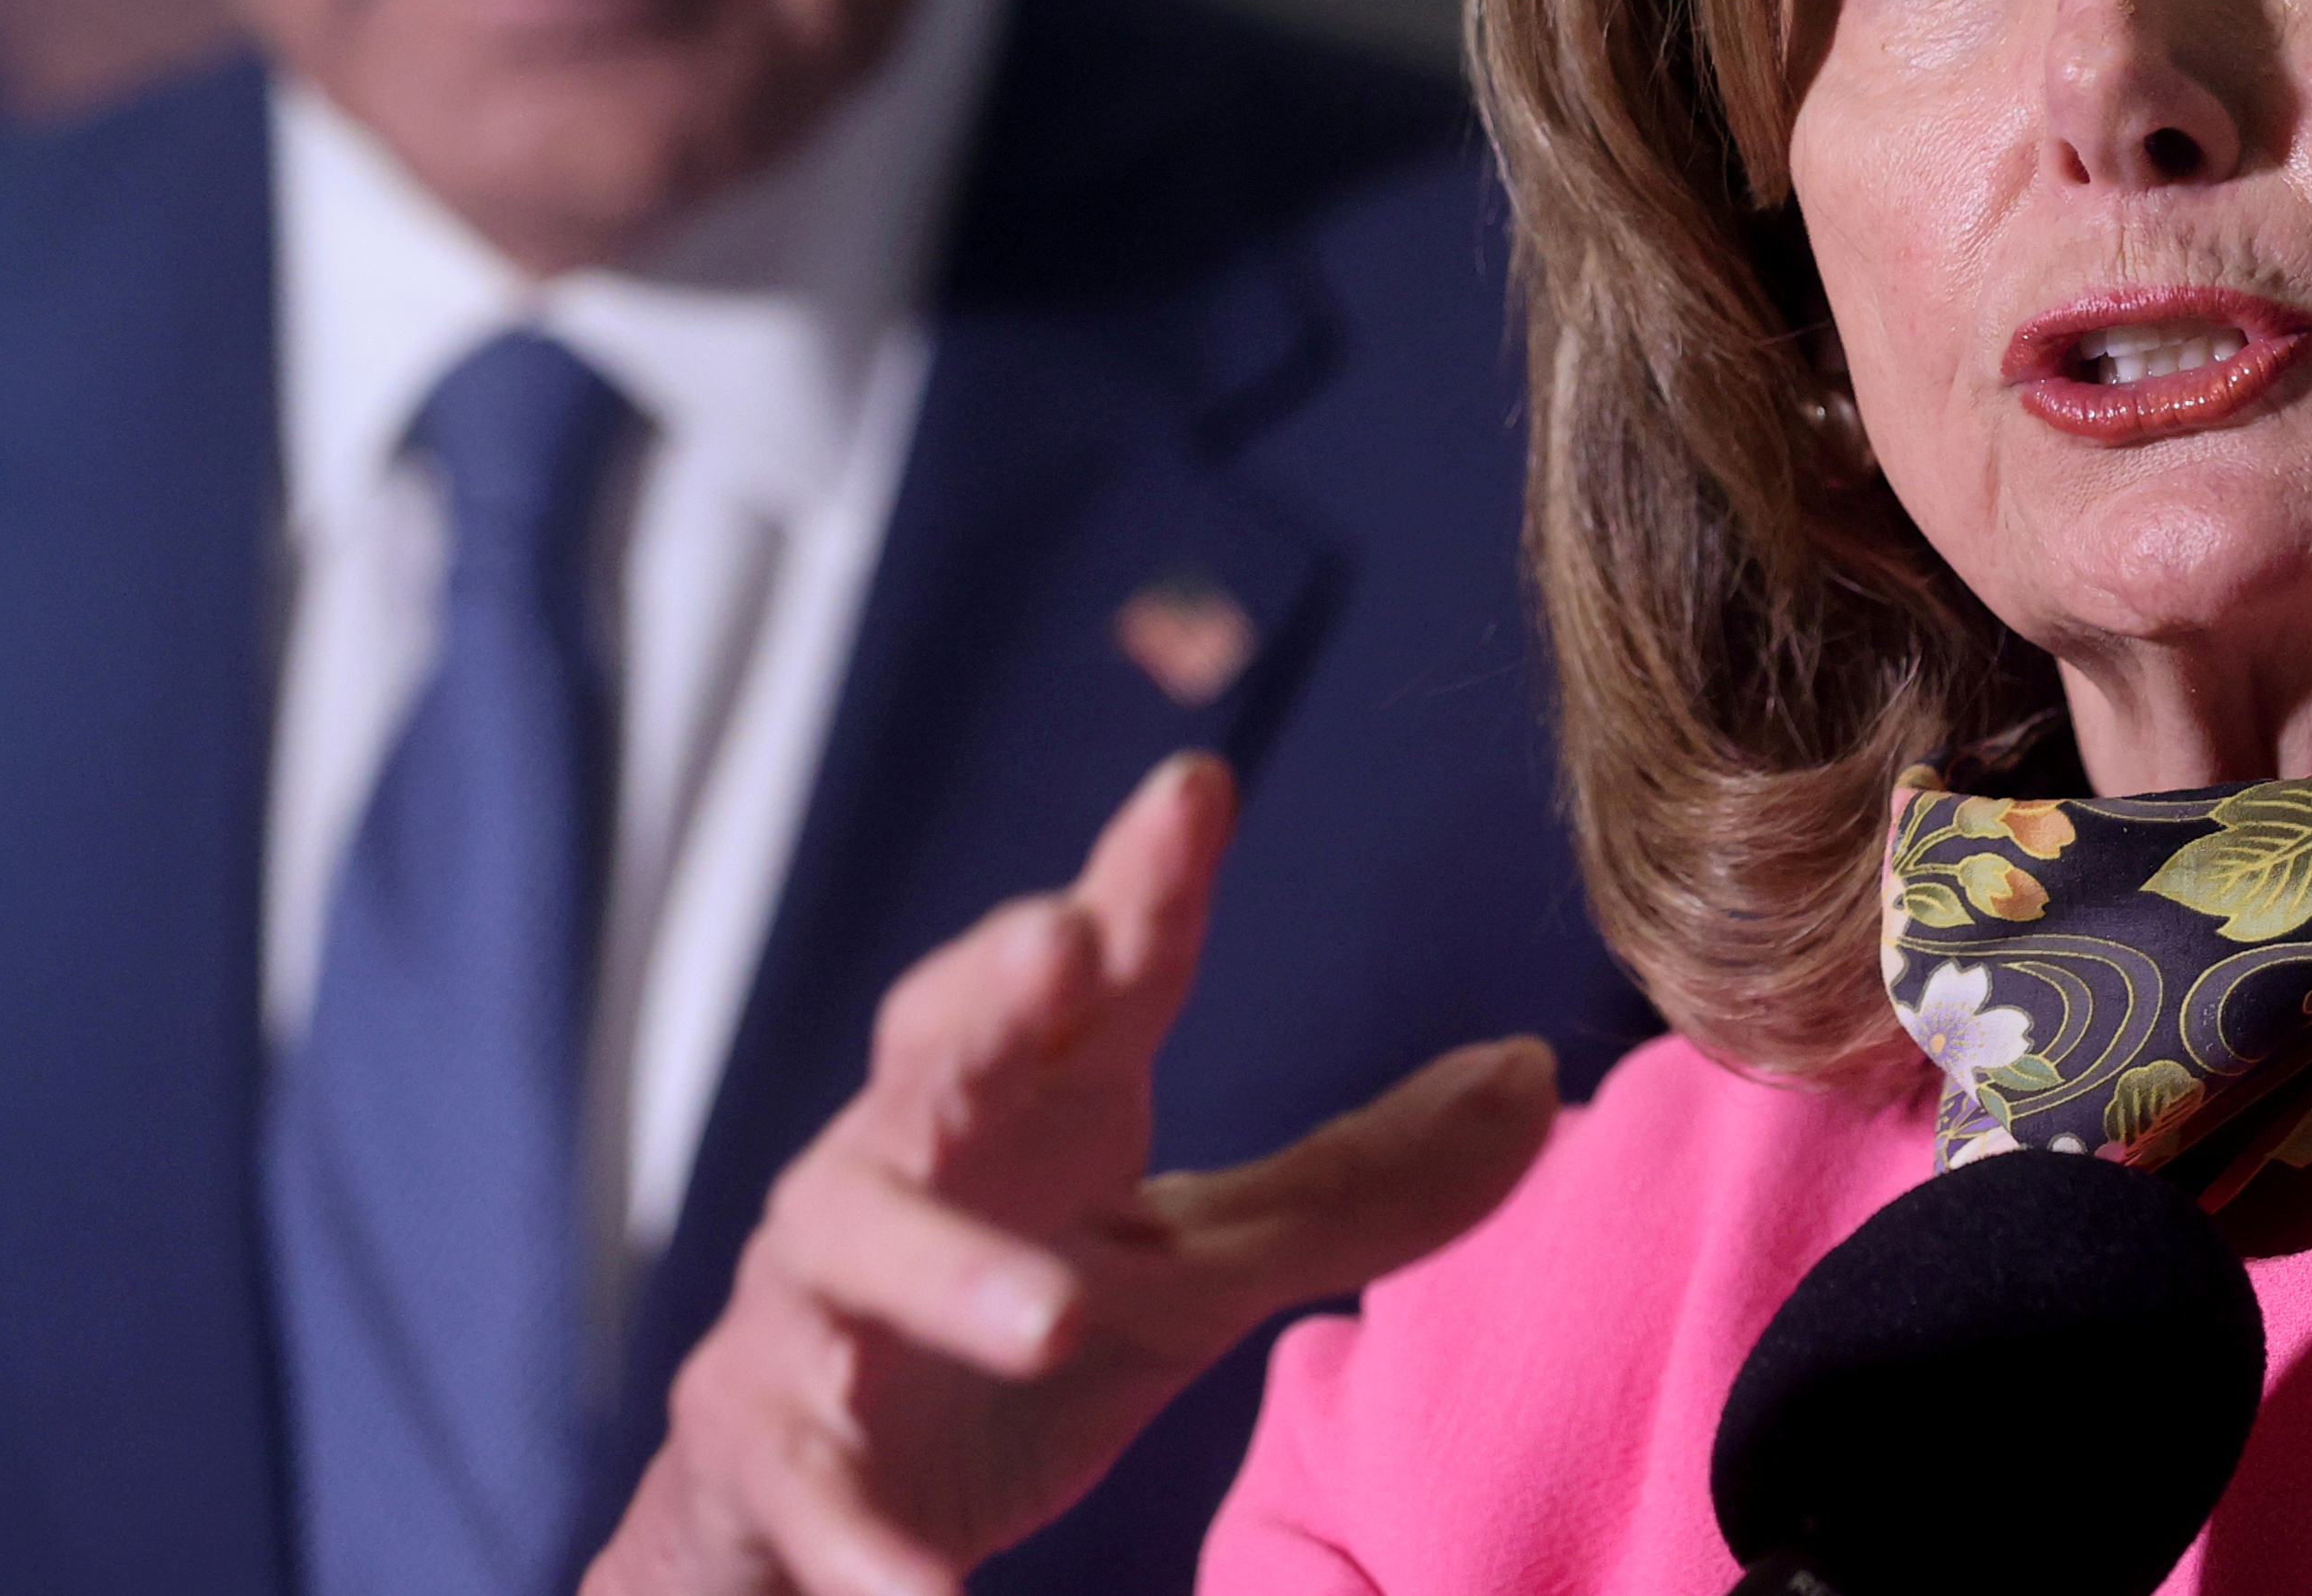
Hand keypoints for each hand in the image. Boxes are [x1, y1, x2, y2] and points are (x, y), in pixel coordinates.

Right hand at [583, 752, 1560, 1595]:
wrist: (820, 1504)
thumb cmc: (1019, 1329)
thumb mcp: (1202, 1266)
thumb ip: (1359, 1180)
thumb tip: (1538, 1076)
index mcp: (1027, 1101)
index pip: (1093, 973)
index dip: (1138, 881)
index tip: (1196, 791)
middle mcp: (907, 1161)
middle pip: (939, 1046)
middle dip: (993, 987)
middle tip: (1063, 937)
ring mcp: (822, 1298)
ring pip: (862, 1247)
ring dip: (953, 1274)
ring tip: (1052, 1317)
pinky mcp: (772, 1442)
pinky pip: (812, 1480)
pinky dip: (865, 1543)